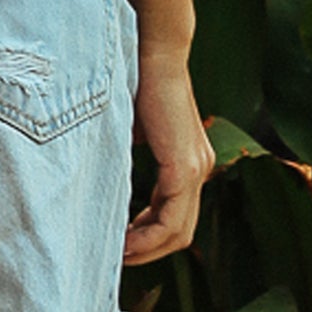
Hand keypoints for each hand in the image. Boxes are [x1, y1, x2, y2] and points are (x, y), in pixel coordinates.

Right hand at [122, 44, 214, 264]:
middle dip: (148, 251)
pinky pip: (170, 218)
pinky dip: (149, 235)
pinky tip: (126, 240)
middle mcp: (199, 169)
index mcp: (189, 161)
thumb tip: (112, 179)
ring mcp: (196, 169)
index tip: (121, 243)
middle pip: (179, 233)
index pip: (175, 215)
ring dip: (148, 249)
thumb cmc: (140, 81)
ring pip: (177, 231)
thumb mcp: (133, 128)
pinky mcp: (184, 167)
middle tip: (118, 259)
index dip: (149, 237)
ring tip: (119, 254)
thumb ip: (132, 155)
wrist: (156, 52)